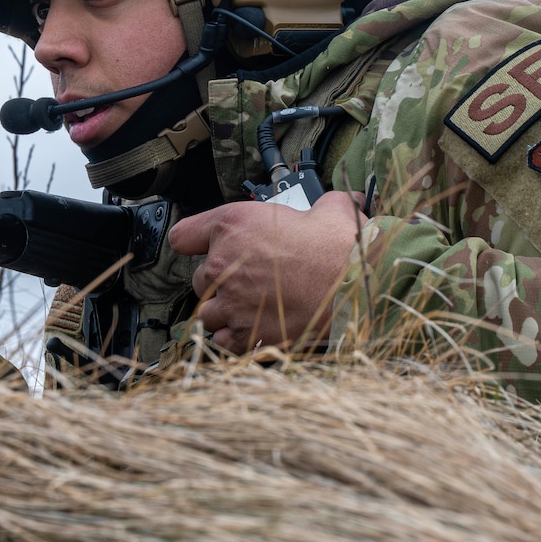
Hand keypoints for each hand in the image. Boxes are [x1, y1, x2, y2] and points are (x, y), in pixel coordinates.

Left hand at [167, 191, 363, 352]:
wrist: (356, 289)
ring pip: (207, 313)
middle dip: (220, 282)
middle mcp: (223, 264)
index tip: (201, 247)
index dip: (194, 242)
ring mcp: (230, 303)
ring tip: (251, 309)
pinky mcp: (244, 334)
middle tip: (249, 282)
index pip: (183, 236)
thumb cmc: (341, 249)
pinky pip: (221, 340)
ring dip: (224, 312)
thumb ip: (325, 203)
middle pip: (200, 279)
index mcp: (233, 226)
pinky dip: (233, 337)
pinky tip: (254, 329)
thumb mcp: (332, 211)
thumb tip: (344, 201)